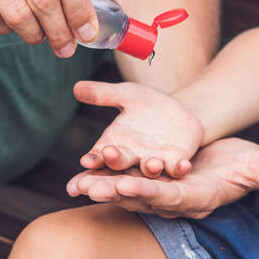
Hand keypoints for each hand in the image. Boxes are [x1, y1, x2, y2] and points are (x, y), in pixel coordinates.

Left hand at [67, 137, 258, 218]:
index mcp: (198, 196)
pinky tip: (81, 169)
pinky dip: (104, 174)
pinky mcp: (148, 179)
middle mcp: (174, 198)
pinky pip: (123, 177)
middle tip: (91, 188)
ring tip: (77, 183)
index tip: (131, 189)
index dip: (153, 194)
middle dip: (117, 193)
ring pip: (127, 189)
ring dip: (103, 186)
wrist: (224, 154)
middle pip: (142, 197)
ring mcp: (158, 190)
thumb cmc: (244, 161)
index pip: (174, 198)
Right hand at [74, 81, 203, 177]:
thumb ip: (103, 94)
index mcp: (114, 144)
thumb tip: (76, 87)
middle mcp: (131, 158)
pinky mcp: (176, 162)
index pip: (99, 155)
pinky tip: (183, 165)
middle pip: (120, 165)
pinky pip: (176, 169)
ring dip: (150, 168)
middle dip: (115, 162)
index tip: (86, 160)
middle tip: (110, 156)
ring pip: (149, 170)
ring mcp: (153, 162)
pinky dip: (179, 168)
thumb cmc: (146, 104)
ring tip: (152, 163)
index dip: (93, 159)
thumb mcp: (127, 94)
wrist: (178, 111)